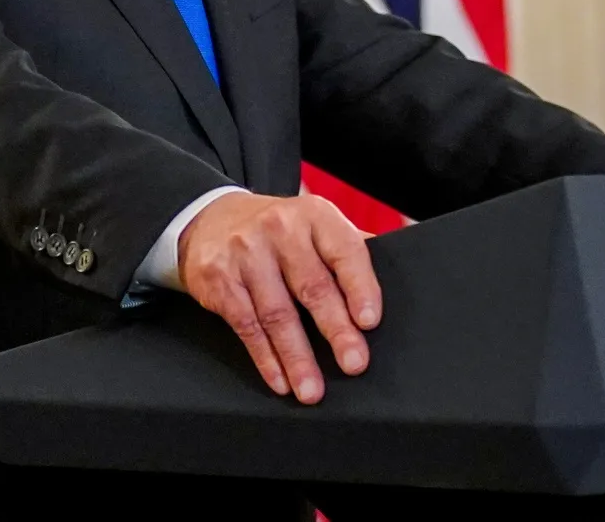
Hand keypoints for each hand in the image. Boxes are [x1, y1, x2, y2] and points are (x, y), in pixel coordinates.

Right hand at [176, 192, 381, 404]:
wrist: (211, 220)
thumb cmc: (277, 232)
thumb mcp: (313, 225)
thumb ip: (347, 248)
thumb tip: (392, 270)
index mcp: (314, 215)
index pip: (345, 251)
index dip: (360, 287)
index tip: (369, 321)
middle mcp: (279, 228)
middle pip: (313, 286)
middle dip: (336, 330)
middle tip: (354, 363)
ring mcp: (245, 252)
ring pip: (277, 313)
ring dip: (297, 357)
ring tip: (313, 389)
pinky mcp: (218, 278)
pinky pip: (246, 325)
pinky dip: (265, 358)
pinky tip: (280, 379)